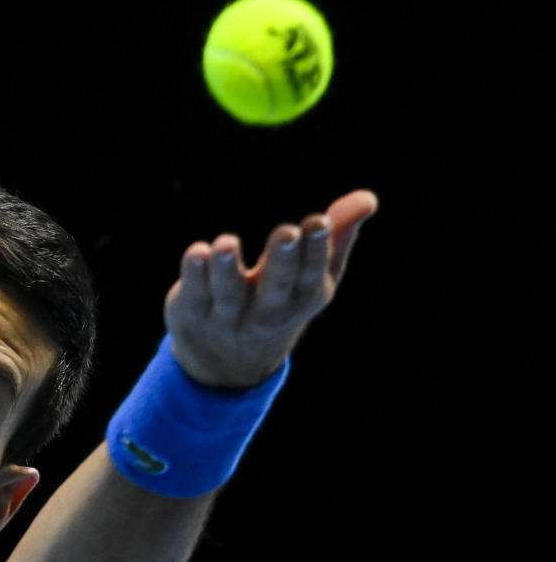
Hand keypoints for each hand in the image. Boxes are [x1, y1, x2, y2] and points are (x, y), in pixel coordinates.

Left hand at [164, 190, 378, 387]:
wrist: (228, 363)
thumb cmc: (281, 302)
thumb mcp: (313, 278)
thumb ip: (339, 237)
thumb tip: (368, 198)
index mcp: (302, 298)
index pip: (311, 274)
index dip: (315, 250)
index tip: (318, 222)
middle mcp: (267, 311)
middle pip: (275, 286)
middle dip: (281, 259)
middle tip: (286, 232)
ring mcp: (228, 315)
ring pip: (228, 292)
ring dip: (227, 268)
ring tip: (226, 243)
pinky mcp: (192, 311)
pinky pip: (194, 293)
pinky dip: (193, 274)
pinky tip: (197, 253)